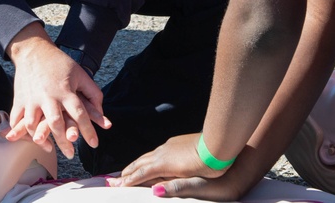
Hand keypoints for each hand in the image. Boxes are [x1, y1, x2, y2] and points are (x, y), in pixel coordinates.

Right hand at [5, 25, 109, 158]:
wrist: (33, 51)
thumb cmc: (60, 63)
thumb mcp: (81, 74)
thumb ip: (93, 93)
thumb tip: (102, 112)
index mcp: (65, 90)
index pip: (80, 114)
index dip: (89, 131)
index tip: (94, 144)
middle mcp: (48, 96)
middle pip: (56, 123)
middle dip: (64, 142)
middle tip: (70, 154)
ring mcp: (32, 99)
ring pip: (33, 124)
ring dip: (41, 139)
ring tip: (50, 148)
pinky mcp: (19, 100)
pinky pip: (17, 120)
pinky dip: (21, 132)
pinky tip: (30, 138)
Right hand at [109, 133, 225, 188]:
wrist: (219, 143)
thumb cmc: (207, 165)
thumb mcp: (192, 180)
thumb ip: (173, 186)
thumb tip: (155, 191)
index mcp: (164, 163)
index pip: (141, 174)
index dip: (128, 181)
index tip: (116, 185)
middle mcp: (162, 152)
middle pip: (140, 163)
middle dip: (128, 172)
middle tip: (116, 179)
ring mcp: (169, 146)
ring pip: (147, 156)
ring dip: (136, 164)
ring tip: (129, 169)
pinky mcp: (175, 142)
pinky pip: (155, 152)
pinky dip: (147, 159)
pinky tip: (150, 160)